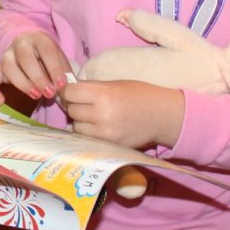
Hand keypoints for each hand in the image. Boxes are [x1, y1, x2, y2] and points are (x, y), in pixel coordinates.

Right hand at [0, 31, 69, 104]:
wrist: (33, 51)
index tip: (61, 85)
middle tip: (50, 93)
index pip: (46, 50)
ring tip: (36, 96)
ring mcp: (7, 55)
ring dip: (22, 83)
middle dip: (39, 77)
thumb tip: (69, 87)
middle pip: (25, 57)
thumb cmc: (49, 58)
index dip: (54, 68)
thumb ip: (64, 72)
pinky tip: (0, 101)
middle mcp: (20, 43)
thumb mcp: (60, 60)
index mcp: (39, 38)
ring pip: (8, 66)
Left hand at [59, 79, 183, 149]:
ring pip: (76, 126)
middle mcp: (102, 114)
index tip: (70, 91)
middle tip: (83, 102)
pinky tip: (96, 126)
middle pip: (72, 110)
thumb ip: (91, 88)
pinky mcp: (109, 145)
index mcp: (103, 94)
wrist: (162, 115)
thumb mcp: (114, 84)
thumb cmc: (139, 95)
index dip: (67, 90)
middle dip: (74, 105)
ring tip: (91, 115)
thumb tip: (67, 91)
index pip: (69, 93)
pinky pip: (87, 139)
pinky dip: (88, 132)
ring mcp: (105, 133)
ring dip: (80, 121)